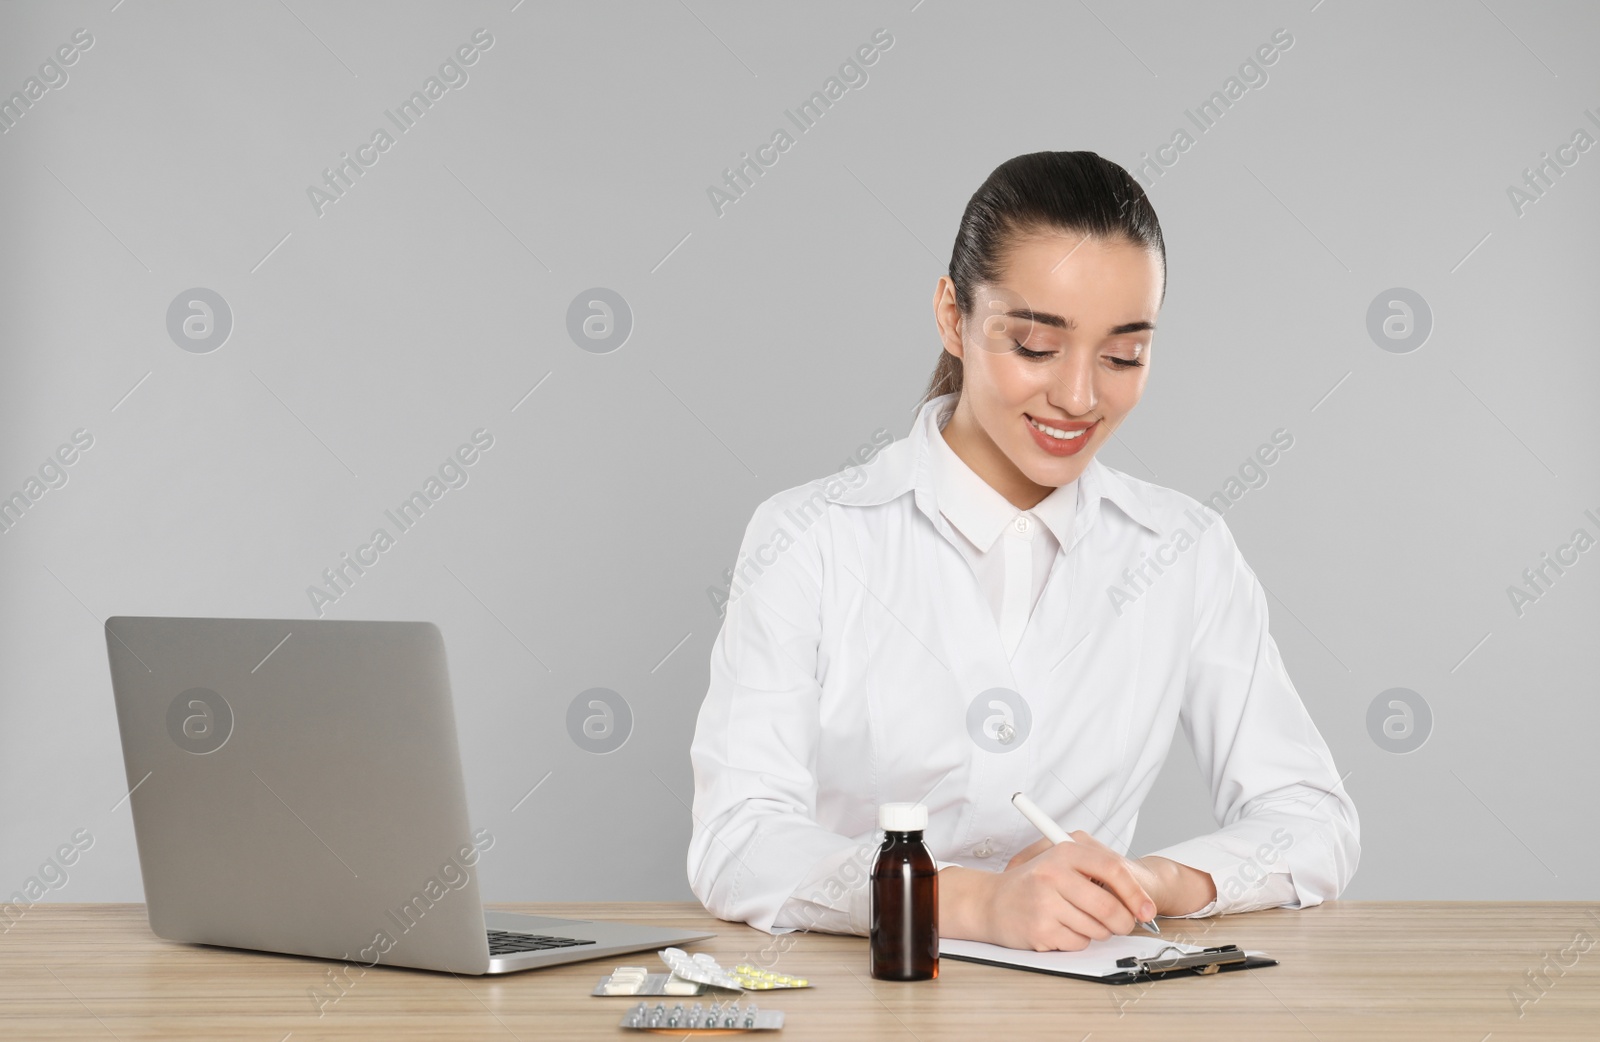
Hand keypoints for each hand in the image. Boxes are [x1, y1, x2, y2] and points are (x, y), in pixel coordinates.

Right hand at [975, 830, 1158, 950]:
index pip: (1112, 869)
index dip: (1135, 892)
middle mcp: (1053, 873)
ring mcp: (1044, 901)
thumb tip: (1140, 901)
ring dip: (1097, 932)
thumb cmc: (1034, 884)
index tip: (1147, 910)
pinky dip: (1077, 941)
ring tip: (1076, 919)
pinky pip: (1079, 943)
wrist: (990, 901)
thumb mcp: (1063, 864)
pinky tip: (1060, 928)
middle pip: (1109, 906)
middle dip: (1122, 922)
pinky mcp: (1040, 928)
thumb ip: (1098, 873)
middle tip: (1121, 925)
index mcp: (1064, 851)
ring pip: (1097, 929)